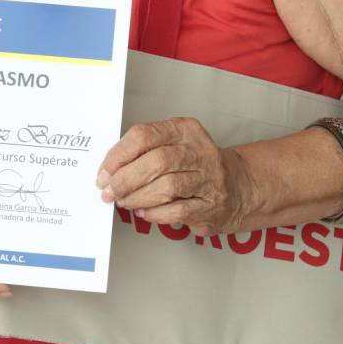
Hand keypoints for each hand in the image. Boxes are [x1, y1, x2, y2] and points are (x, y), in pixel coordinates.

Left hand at [96, 117, 258, 236]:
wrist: (238, 186)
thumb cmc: (194, 165)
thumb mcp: (173, 144)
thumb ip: (143, 151)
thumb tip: (109, 170)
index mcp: (184, 130)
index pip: (144, 135)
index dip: (118, 155)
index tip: (104, 172)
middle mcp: (199, 151)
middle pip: (155, 162)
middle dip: (125, 180)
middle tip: (110, 191)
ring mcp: (208, 179)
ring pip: (166, 188)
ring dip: (138, 198)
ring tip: (125, 202)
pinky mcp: (211, 205)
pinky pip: (176, 211)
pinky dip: (154, 214)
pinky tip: (145, 212)